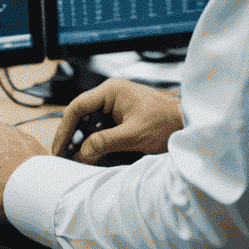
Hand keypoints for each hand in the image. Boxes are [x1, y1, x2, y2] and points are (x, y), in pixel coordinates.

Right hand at [51, 79, 183, 164]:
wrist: (189, 124)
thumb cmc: (167, 122)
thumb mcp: (133, 135)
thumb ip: (104, 142)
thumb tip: (81, 154)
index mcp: (111, 90)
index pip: (77, 106)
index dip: (65, 129)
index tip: (59, 148)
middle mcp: (111, 94)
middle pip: (81, 114)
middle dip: (71, 135)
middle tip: (63, 156)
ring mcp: (116, 104)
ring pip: (89, 122)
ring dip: (82, 139)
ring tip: (75, 158)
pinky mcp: (122, 116)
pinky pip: (101, 127)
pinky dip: (94, 141)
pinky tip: (91, 154)